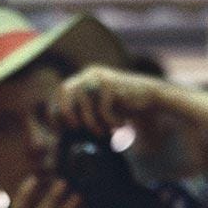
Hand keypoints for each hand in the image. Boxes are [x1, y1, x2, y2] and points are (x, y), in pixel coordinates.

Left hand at [45, 65, 162, 138]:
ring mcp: (100, 77)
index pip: (59, 93)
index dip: (56, 112)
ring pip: (84, 102)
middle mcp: (89, 74)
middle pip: (65, 91)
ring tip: (105, 132)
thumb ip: (83, 113)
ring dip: (93, 123)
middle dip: (68, 113)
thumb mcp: (100, 110)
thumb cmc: (124, 108)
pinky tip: (122, 124)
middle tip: (77, 130)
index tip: (61, 131)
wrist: (151, 97)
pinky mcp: (112, 83)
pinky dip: (111, 122)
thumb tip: (62, 130)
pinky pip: (103, 108)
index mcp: (83, 79)